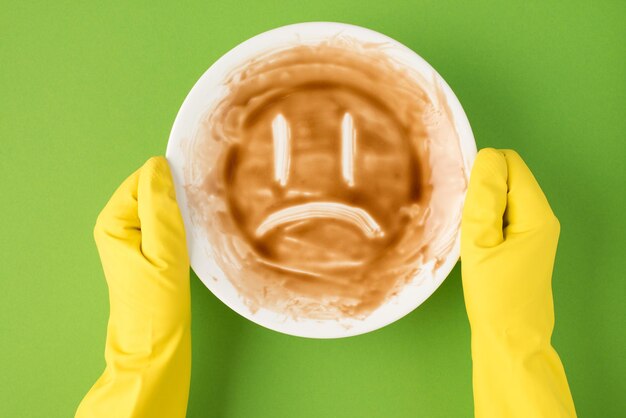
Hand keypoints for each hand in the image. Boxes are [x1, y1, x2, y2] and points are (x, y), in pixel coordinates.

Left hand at [76, 157, 190, 417]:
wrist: (156, 343)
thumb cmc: (157, 300)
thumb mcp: (163, 248)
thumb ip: (159, 204)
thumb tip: (159, 165)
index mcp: (113, 221)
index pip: (144, 179)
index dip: (170, 184)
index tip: (193, 199)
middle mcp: (117, 226)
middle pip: (151, 192)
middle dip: (175, 199)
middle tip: (195, 216)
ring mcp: (131, 239)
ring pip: (160, 208)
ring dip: (180, 213)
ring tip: (193, 229)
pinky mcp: (146, 251)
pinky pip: (164, 224)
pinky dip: (180, 226)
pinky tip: (190, 240)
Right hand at [461, 149, 575, 416]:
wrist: (509, 338)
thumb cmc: (494, 295)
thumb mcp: (480, 243)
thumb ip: (484, 198)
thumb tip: (486, 158)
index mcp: (535, 214)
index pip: (510, 164)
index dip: (482, 170)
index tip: (462, 196)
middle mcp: (541, 217)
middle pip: (509, 178)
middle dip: (482, 187)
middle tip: (462, 216)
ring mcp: (535, 231)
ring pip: (505, 196)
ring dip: (482, 204)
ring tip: (467, 231)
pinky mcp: (525, 243)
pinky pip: (505, 214)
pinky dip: (487, 219)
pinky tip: (474, 240)